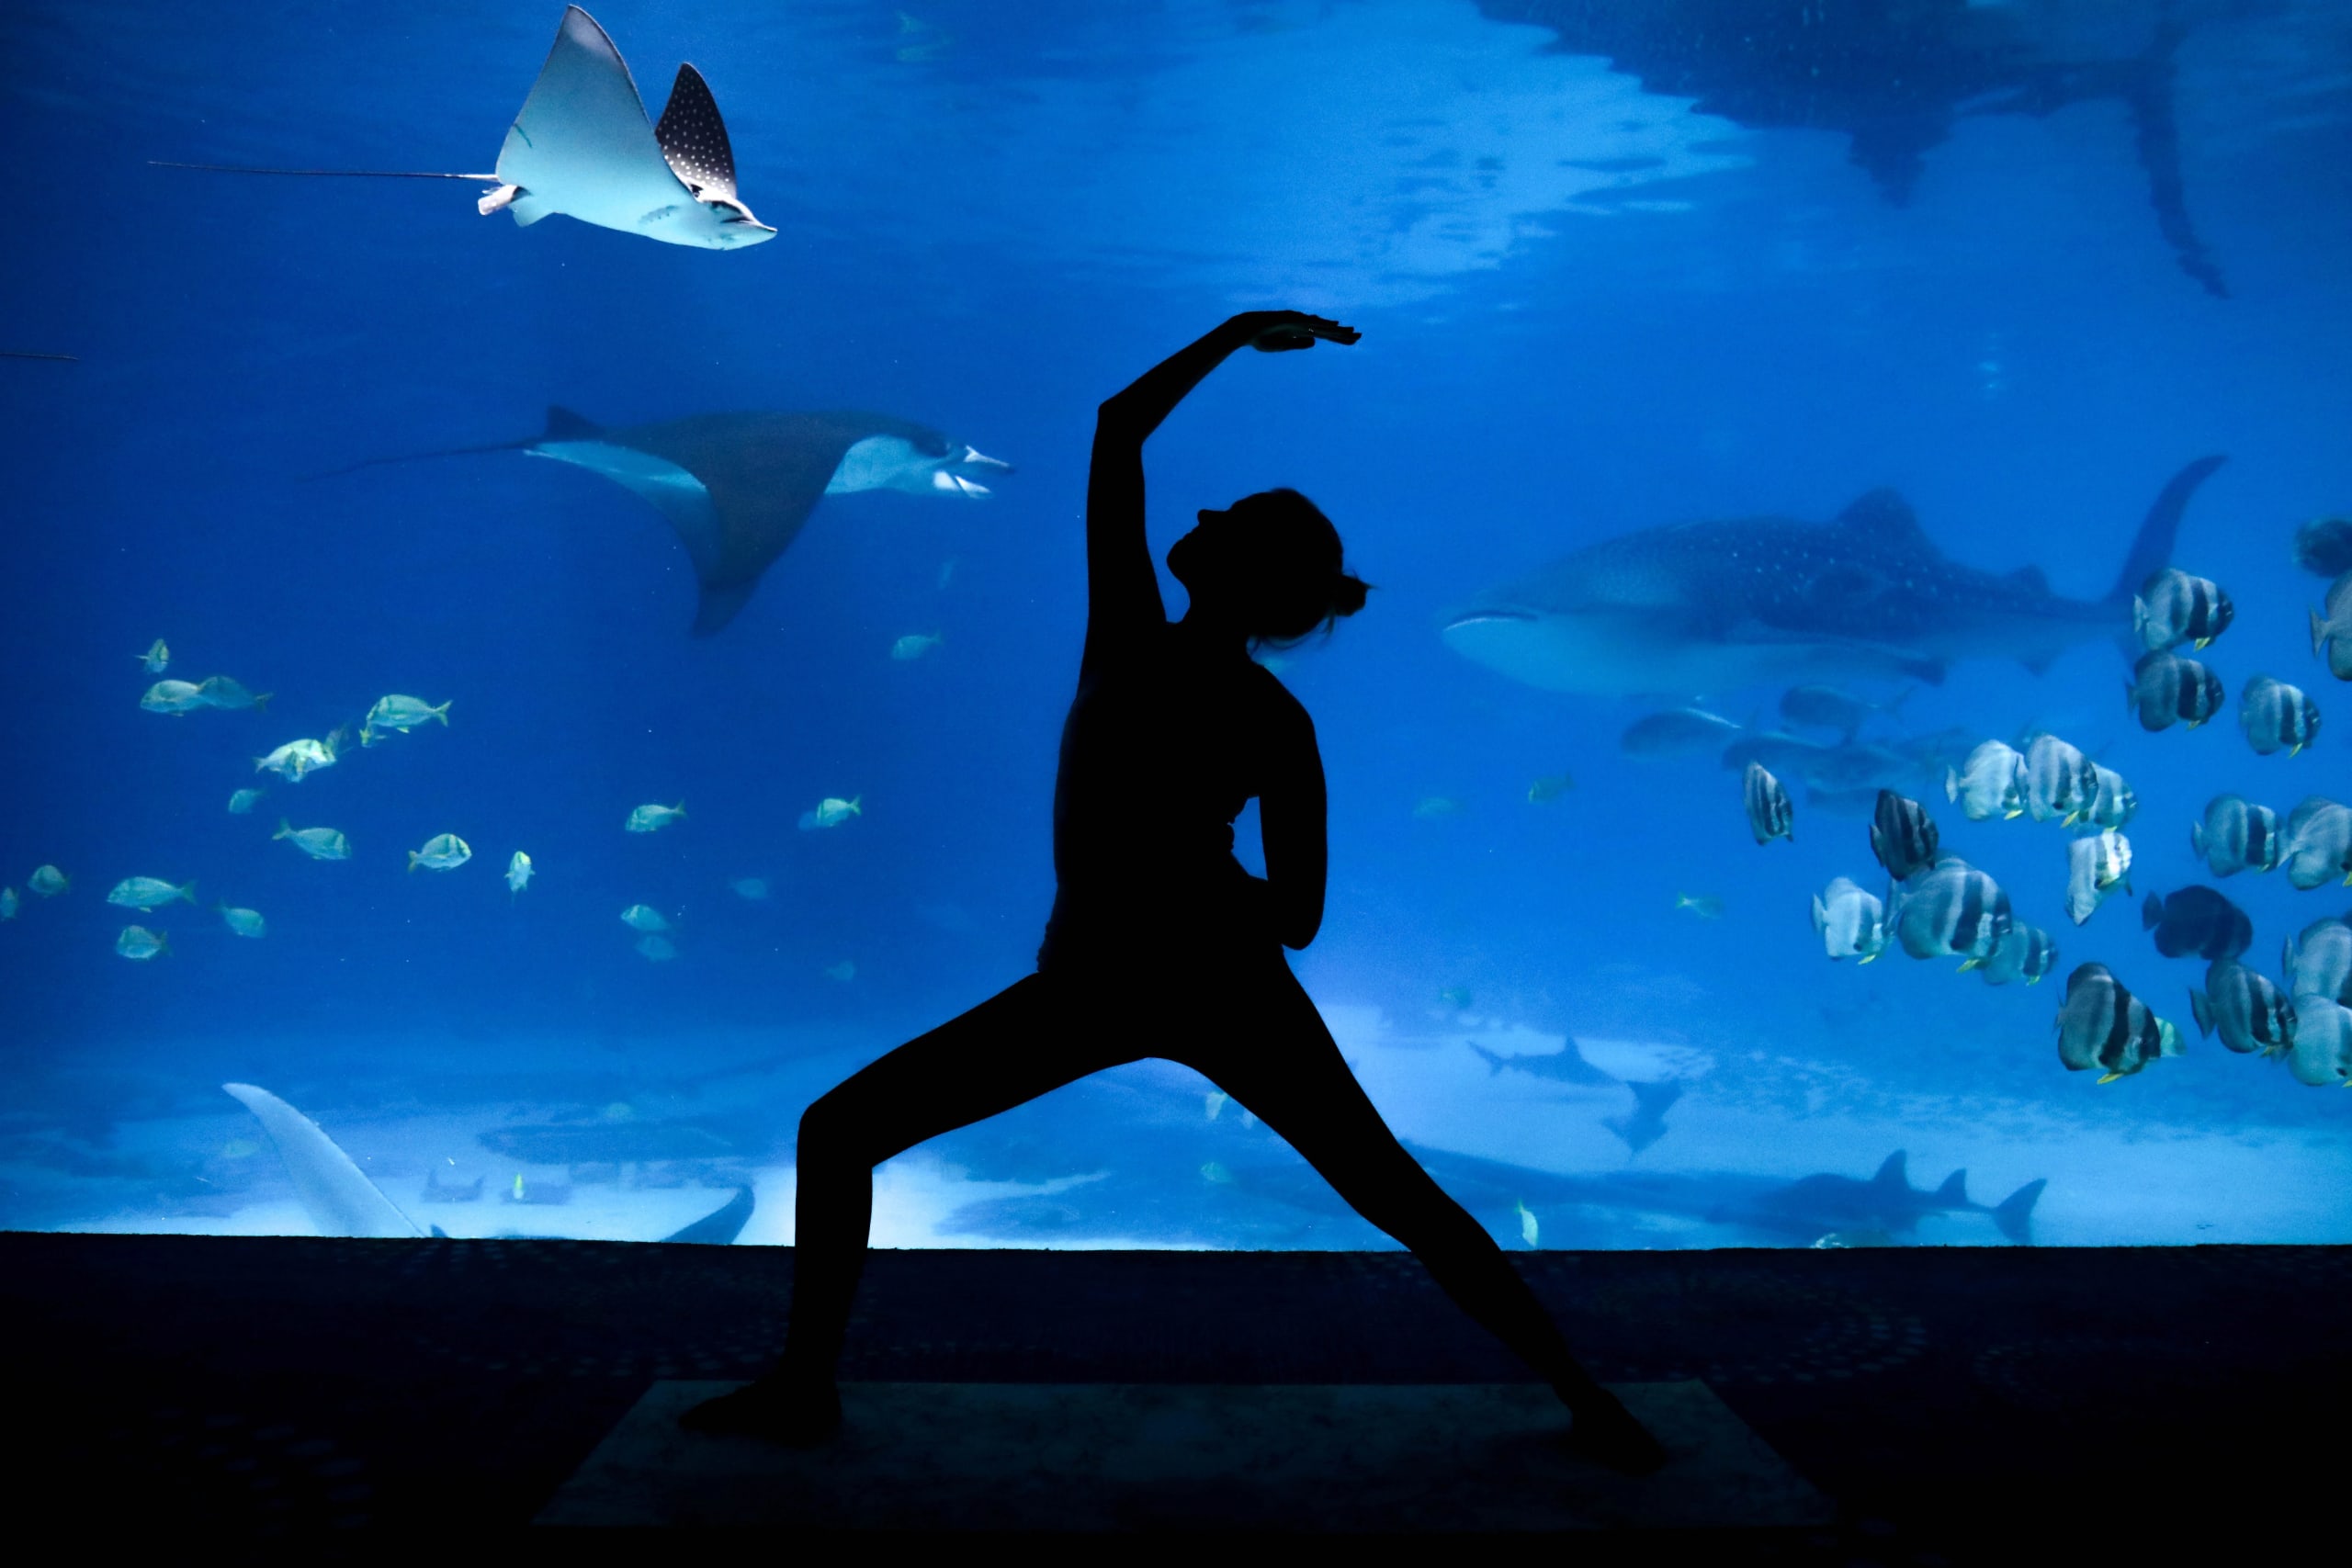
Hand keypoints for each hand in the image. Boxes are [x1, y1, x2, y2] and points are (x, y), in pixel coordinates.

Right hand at [1235, 310, 1360, 352]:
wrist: (1245, 330)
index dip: (1339, 339)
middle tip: (1360, 336)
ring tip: (1351, 331)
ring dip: (1336, 329)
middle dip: (1343, 334)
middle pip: (1326, 330)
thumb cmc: (1262, 338)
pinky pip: (1309, 322)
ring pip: (1321, 325)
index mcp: (1301, 332)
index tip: (1353, 341)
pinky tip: (1333, 325)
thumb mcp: (1284, 345)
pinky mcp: (1291, 319)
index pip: (1325, 336)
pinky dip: (1321, 324)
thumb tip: (1315, 342)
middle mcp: (1302, 324)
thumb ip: (1299, 343)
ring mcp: (1297, 321)